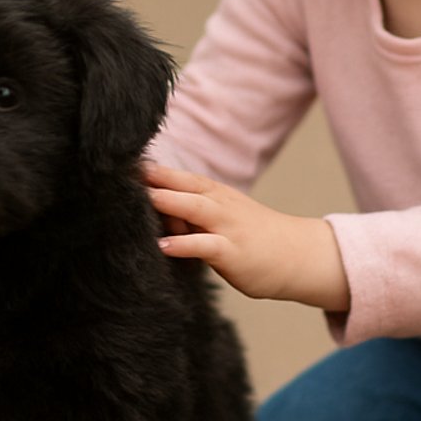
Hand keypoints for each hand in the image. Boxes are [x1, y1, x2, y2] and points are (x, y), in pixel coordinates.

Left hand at [142, 161, 349, 310]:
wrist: (297, 256)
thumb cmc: (253, 237)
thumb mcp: (222, 218)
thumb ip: (191, 214)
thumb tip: (156, 211)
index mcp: (216, 195)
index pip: (181, 177)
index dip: (154, 170)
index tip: (124, 164)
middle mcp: (221, 205)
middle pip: (185, 185)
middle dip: (156, 178)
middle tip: (123, 172)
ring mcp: (228, 227)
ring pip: (196, 208)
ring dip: (168, 202)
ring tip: (142, 198)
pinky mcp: (233, 252)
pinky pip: (206, 245)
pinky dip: (184, 244)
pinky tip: (163, 245)